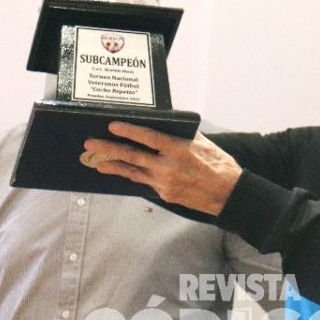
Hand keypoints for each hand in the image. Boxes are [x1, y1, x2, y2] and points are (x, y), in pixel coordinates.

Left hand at [82, 121, 241, 214]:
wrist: (228, 195)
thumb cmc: (218, 165)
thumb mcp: (203, 143)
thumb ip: (181, 135)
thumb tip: (163, 124)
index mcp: (179, 150)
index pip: (148, 138)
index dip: (129, 131)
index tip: (112, 126)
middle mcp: (168, 167)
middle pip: (132, 156)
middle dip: (109, 149)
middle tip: (91, 144)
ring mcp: (164, 183)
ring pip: (133, 172)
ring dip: (112, 166)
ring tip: (96, 162)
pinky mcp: (164, 194)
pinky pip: (143, 182)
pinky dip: (130, 175)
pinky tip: (119, 171)